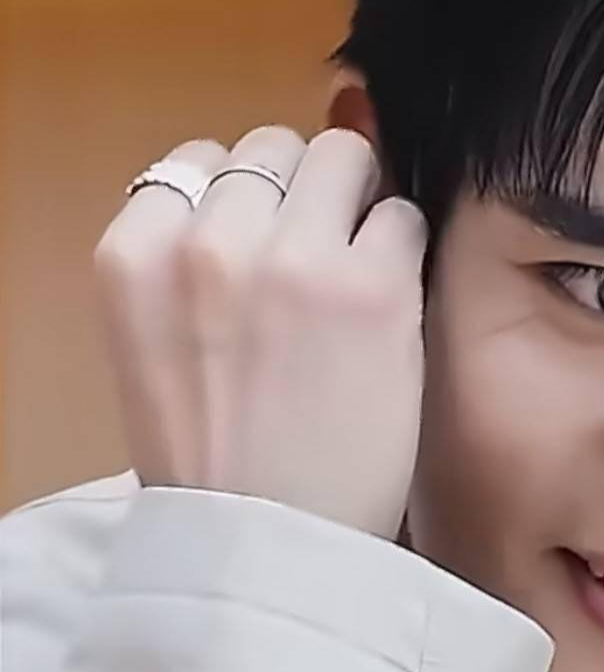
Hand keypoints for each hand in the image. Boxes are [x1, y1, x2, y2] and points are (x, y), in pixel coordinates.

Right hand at [93, 125, 427, 541]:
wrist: (268, 549)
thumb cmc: (216, 456)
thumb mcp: (162, 340)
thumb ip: (199, 243)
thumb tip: (296, 122)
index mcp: (133, 258)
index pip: (196, 163)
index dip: (240, 201)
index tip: (256, 253)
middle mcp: (206, 244)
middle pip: (270, 148)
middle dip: (298, 190)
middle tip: (312, 262)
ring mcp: (293, 260)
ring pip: (342, 157)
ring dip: (354, 202)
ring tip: (352, 276)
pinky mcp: (374, 287)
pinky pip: (402, 214)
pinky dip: (400, 250)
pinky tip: (386, 308)